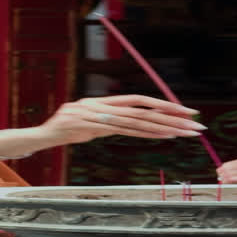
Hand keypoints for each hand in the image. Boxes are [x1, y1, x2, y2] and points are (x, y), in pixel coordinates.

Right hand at [33, 94, 206, 145]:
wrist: (40, 136)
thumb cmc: (65, 131)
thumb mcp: (90, 125)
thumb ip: (111, 123)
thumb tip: (132, 126)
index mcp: (104, 102)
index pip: (140, 101)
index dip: (163, 104)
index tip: (185, 110)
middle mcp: (103, 105)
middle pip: (145, 109)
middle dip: (173, 115)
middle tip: (196, 120)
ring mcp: (97, 115)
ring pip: (139, 120)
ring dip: (166, 126)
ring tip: (187, 131)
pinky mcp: (91, 127)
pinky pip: (125, 131)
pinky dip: (148, 134)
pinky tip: (165, 136)